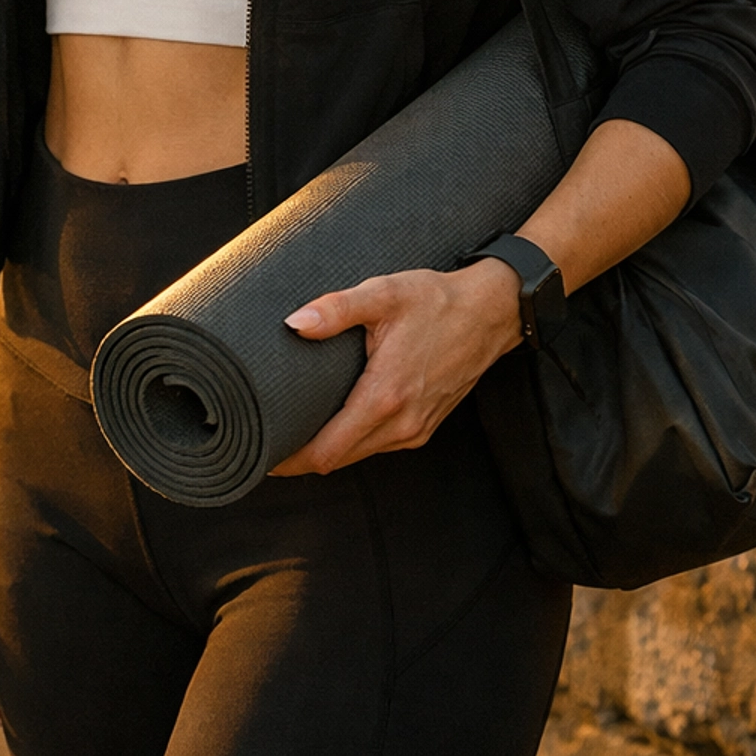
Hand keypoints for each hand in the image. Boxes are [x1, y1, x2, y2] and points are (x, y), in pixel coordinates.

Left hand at [269, 260, 521, 475]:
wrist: (492, 313)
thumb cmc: (438, 301)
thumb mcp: (385, 294)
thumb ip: (338, 309)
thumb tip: (295, 323)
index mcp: (385, 397)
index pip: (326, 452)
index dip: (291, 460)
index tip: (263, 454)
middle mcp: (401, 424)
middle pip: (338, 460)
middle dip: (303, 457)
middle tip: (270, 440)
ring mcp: (416, 430)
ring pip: (359, 454)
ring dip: (330, 449)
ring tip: (300, 429)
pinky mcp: (425, 426)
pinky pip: (380, 445)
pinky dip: (355, 441)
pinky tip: (341, 419)